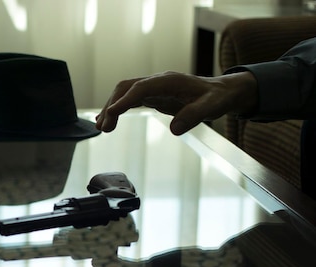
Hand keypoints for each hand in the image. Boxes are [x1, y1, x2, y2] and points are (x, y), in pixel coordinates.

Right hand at [95, 71, 257, 134]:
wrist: (220, 92)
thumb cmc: (216, 98)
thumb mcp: (211, 107)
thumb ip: (194, 116)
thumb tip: (174, 129)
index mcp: (169, 81)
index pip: (140, 88)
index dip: (124, 100)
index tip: (111, 113)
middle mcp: (157, 81)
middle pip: (126, 88)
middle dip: (112, 106)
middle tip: (103, 128)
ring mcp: (153, 87)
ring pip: (125, 93)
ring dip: (111, 108)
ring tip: (101, 128)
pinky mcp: (152, 96)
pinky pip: (130, 100)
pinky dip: (117, 109)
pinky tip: (108, 121)